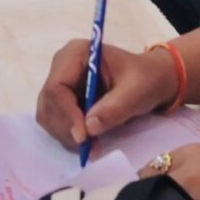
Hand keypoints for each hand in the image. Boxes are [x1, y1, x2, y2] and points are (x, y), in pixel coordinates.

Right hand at [35, 38, 172, 148]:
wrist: (151, 80)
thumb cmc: (146, 79)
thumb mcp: (137, 92)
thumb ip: (114, 108)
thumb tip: (89, 127)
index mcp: (77, 53)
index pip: (57, 85)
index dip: (66, 113)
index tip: (83, 137)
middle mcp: (62, 66)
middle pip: (48, 102)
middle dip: (66, 128)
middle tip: (88, 147)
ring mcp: (60, 83)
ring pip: (48, 115)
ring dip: (66, 135)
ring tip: (92, 145)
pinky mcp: (62, 99)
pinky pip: (55, 121)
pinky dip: (69, 136)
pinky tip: (89, 141)